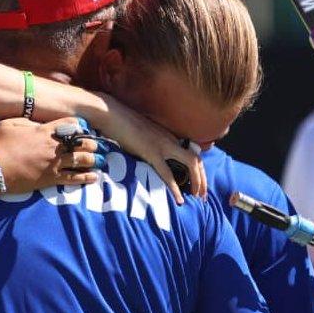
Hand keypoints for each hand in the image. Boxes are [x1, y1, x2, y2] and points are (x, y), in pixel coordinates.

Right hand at [0, 117, 100, 193]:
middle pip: (81, 142)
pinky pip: (74, 178)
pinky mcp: (51, 179)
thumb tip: (38, 124)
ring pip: (81, 160)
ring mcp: (54, 163)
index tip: (84, 129)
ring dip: (93, 160)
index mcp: (44, 130)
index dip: (79, 126)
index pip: (70, 125)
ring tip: (100, 160)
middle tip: (97, 146)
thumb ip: (27, 122)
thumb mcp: (10, 124)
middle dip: (91, 143)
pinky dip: (86, 178)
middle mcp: (53, 146)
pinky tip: (95, 177)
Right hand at [91, 93, 205, 202]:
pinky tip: (179, 199)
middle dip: (203, 179)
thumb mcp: (140, 134)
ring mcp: (162, 145)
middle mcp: (170, 140)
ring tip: (198, 197)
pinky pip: (167, 173)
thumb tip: (149, 158)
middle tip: (202, 196)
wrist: (110, 113)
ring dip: (197, 182)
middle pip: (197, 160)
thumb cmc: (120, 123)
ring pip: (191, 163)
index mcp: (168, 136)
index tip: (198, 185)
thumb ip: (149, 145)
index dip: (198, 171)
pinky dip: (175, 188)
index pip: (191, 154)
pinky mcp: (151, 152)